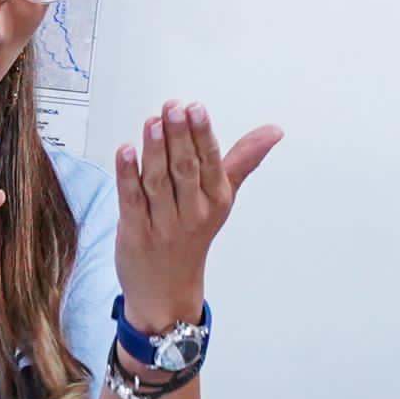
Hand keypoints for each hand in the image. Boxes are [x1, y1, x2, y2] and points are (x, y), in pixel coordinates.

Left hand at [111, 103, 280, 323]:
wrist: (167, 290)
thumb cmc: (193, 236)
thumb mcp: (222, 199)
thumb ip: (242, 160)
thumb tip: (274, 131)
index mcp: (215, 201)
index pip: (210, 162)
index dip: (202, 134)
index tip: (196, 109)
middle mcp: (192, 213)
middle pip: (185, 169)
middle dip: (179, 137)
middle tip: (173, 108)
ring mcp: (163, 225)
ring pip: (159, 182)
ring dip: (155, 151)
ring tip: (152, 123)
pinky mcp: (135, 233)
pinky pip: (132, 200)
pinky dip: (127, 175)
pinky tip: (125, 151)